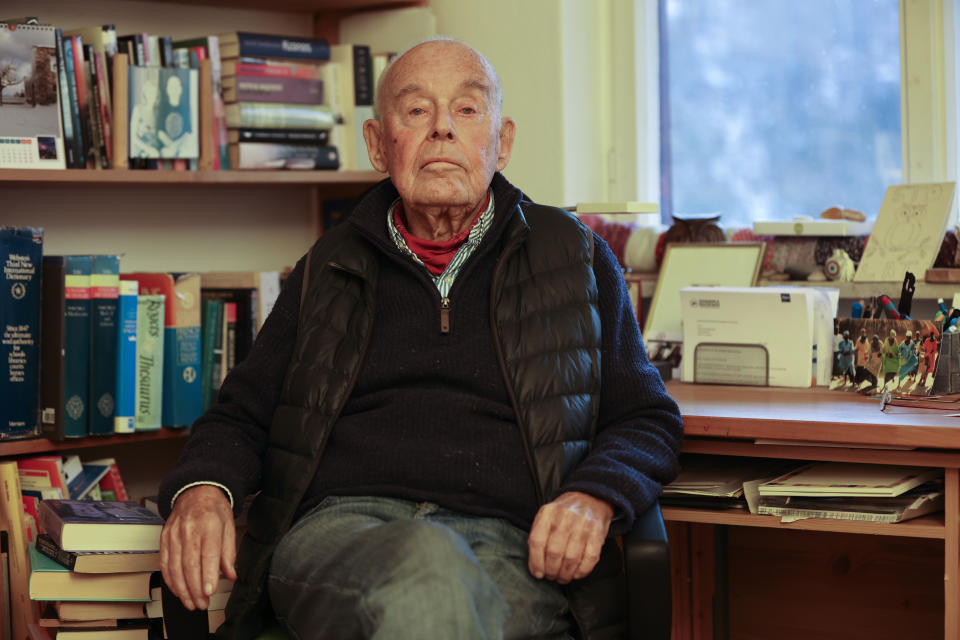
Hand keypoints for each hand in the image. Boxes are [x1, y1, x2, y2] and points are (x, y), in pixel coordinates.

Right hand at [159, 485, 236, 609]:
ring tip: (191, 602)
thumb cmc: (214, 509)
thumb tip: (231, 574)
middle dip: (195, 588)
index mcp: (209, 525)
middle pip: (189, 564)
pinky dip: (170, 580)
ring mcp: (174, 534)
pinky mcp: (164, 538)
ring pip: (174, 566)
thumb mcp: (228, 527)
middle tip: (202, 603)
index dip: (208, 574)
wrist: (196, 491)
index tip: (210, 591)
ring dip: (182, 589)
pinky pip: (164, 563)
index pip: (208, 553)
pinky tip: (177, 590)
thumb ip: (228, 553)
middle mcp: (189, 529)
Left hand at [527, 491, 613, 583]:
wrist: (591, 497)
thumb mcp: (546, 515)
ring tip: (562, 578)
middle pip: (554, 552)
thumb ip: (539, 534)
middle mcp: (565, 518)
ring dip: (565, 574)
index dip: (536, 561)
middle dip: (551, 571)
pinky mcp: (598, 534)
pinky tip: (576, 574)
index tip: (537, 573)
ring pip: (571, 558)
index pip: (537, 541)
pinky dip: (582, 571)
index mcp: (548, 513)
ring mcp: (583, 526)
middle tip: (551, 577)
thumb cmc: (565, 512)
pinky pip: (590, 559)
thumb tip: (535, 564)